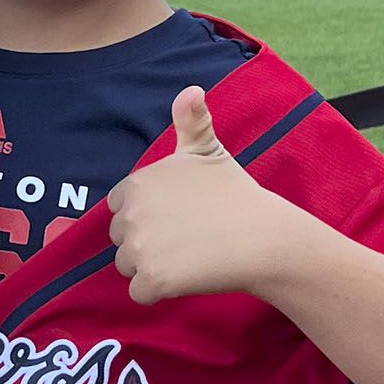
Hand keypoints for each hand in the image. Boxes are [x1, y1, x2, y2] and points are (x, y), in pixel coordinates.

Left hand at [107, 87, 303, 303]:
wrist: (264, 237)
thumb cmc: (237, 194)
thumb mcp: (211, 150)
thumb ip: (192, 120)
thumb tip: (191, 89)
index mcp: (138, 183)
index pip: (119, 208)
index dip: (147, 215)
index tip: (177, 217)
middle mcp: (132, 213)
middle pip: (121, 240)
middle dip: (146, 243)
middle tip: (187, 238)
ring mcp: (140, 248)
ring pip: (128, 267)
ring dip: (151, 268)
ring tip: (189, 257)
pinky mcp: (152, 279)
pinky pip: (139, 294)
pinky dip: (158, 292)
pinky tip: (187, 277)